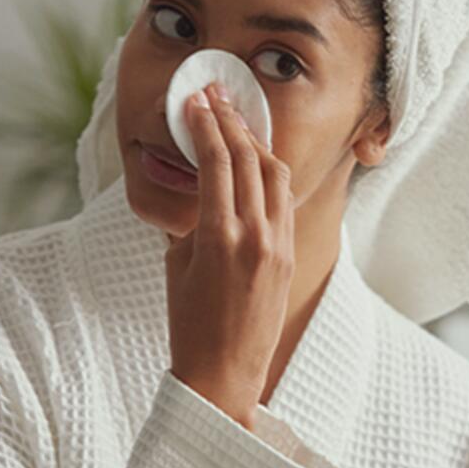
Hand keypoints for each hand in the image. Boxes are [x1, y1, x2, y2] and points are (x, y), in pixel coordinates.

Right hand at [166, 85, 294, 427]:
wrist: (224, 374)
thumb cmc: (190, 325)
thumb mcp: (177, 266)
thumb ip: (191, 220)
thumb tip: (199, 186)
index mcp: (220, 238)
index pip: (217, 164)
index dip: (206, 125)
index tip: (194, 99)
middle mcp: (256, 237)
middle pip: (248, 160)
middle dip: (230, 121)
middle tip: (214, 93)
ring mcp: (279, 245)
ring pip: (274, 174)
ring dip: (254, 141)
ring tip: (236, 117)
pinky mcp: (290, 255)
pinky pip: (283, 200)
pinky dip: (269, 172)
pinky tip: (256, 158)